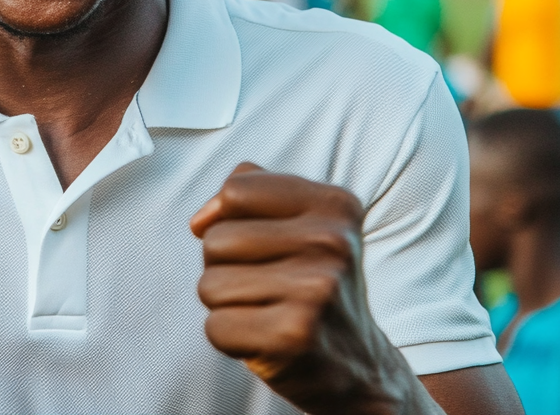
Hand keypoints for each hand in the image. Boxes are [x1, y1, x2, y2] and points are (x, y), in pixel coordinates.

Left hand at [191, 164, 439, 414]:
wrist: (360, 368)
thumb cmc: (310, 283)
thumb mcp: (298, 222)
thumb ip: (246, 194)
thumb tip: (199, 223)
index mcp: (334, 206)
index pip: (235, 191)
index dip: (227, 219)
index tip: (255, 244)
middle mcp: (332, 243)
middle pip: (215, 239)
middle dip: (224, 267)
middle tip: (266, 287)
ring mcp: (317, 290)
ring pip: (210, 284)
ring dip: (226, 305)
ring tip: (267, 312)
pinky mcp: (295, 336)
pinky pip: (215, 327)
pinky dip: (230, 338)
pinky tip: (267, 340)